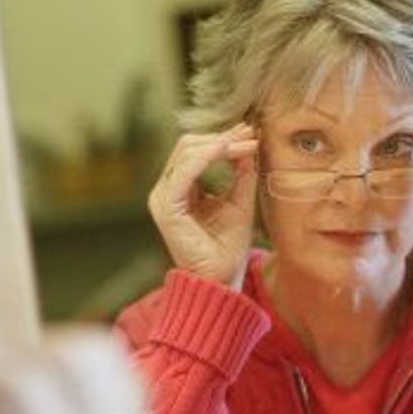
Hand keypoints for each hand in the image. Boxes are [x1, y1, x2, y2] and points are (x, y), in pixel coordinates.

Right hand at [147, 122, 259, 284]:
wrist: (220, 279)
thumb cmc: (227, 247)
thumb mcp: (239, 201)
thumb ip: (241, 173)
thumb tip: (248, 143)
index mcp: (178, 188)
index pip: (194, 151)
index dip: (222, 138)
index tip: (250, 134)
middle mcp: (166, 190)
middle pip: (187, 145)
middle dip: (221, 137)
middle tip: (249, 135)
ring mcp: (163, 198)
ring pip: (185, 152)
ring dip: (219, 144)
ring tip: (246, 144)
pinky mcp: (167, 208)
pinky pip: (184, 171)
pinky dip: (207, 156)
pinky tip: (228, 150)